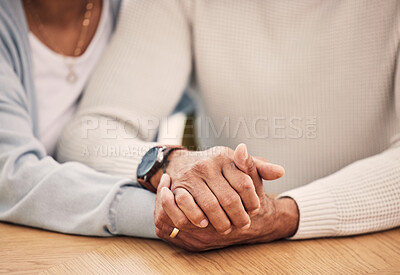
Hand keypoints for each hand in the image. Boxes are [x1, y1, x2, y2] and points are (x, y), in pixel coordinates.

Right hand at [152, 145, 283, 233]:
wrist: (182, 163)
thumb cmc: (216, 167)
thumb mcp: (236, 163)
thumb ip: (257, 168)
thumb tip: (280, 172)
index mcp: (225, 158)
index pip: (245, 183)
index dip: (252, 201)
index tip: (255, 211)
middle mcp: (208, 165)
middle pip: (229, 198)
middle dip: (238, 216)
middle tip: (243, 225)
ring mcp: (191, 176)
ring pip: (210, 205)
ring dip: (221, 221)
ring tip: (227, 229)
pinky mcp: (177, 187)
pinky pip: (189, 207)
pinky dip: (198, 218)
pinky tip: (206, 224)